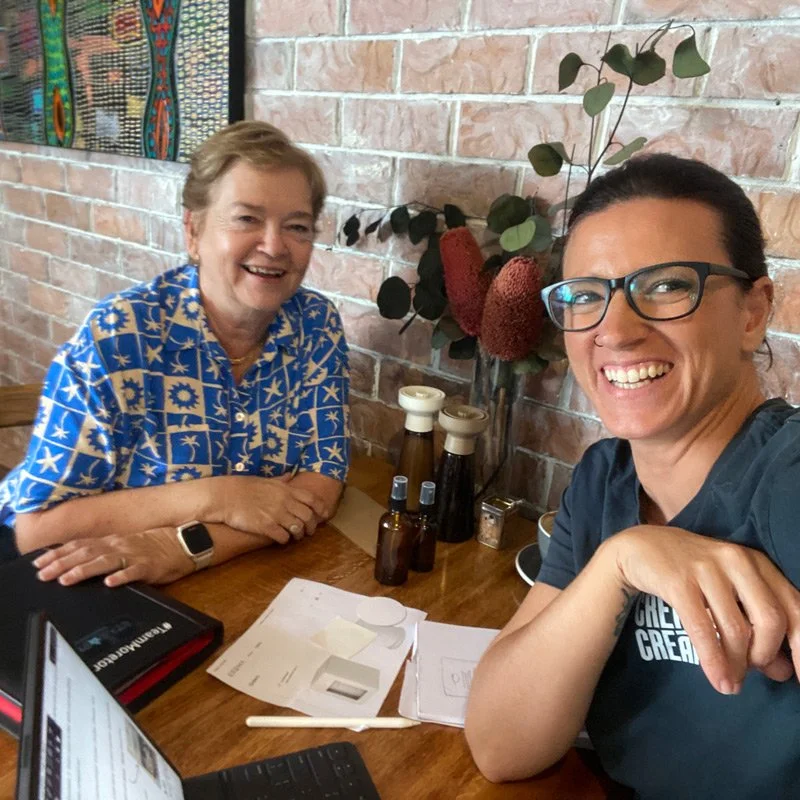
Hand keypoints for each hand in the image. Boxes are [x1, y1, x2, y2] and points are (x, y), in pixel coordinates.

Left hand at [32, 528, 194, 586]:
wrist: (184, 542)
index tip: (39, 563)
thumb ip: (105, 551)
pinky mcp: (149, 566)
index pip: (79, 545)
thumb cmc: (154, 545)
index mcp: (112, 541)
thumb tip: (78, 560)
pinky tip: (109, 583)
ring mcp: (134, 556)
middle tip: (43, 575)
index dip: (58, 554)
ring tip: (67, 579)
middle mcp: (119, 546)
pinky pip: (134, 572)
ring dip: (84, 570)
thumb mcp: (125, 545)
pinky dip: (121, 577)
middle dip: (62, 564)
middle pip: (86, 553)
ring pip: (105, 561)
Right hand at [216, 474, 327, 540]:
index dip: (321, 507)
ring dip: (299, 534)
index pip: (311, 498)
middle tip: (308, 531)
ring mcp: (275, 514)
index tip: (324, 514)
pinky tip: (281, 539)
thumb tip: (289, 476)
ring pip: (298, 528)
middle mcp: (284, 501)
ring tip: (295, 536)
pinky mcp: (265, 526)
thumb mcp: (265, 480)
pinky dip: (285, 540)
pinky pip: (283, 537)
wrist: (225, 496)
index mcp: (285, 489)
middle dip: (311, 526)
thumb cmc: (244, 487)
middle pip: (308, 516)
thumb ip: (280, 480)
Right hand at [610, 526, 799, 693]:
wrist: (640, 547)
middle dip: (764, 655)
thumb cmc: (691, 573)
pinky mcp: (678, 581)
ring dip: (737, 665)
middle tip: (751, 672)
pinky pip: (703, 628)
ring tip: (731, 685)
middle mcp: (737, 560)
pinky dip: (713, 660)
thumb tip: (783, 672)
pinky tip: (716, 679)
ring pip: (737, 628)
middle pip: (771, 620)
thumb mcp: (729, 592)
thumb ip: (757, 626)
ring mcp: (707, 569)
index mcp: (757, 563)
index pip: (795, 607)